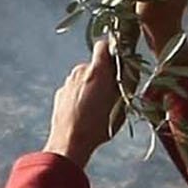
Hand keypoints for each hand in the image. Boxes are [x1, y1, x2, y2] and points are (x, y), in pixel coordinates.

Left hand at [44, 40, 123, 168]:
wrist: (69, 142)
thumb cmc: (99, 125)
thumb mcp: (120, 104)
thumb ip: (123, 83)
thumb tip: (127, 71)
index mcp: (97, 70)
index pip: (103, 45)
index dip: (111, 49)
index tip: (118, 60)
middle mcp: (80, 71)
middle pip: (94, 64)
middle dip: (103, 73)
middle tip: (111, 91)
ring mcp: (68, 82)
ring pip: (83, 77)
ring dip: (91, 85)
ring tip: (97, 106)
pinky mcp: (60, 94)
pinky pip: (74, 89)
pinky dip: (80, 95)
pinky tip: (84, 112)